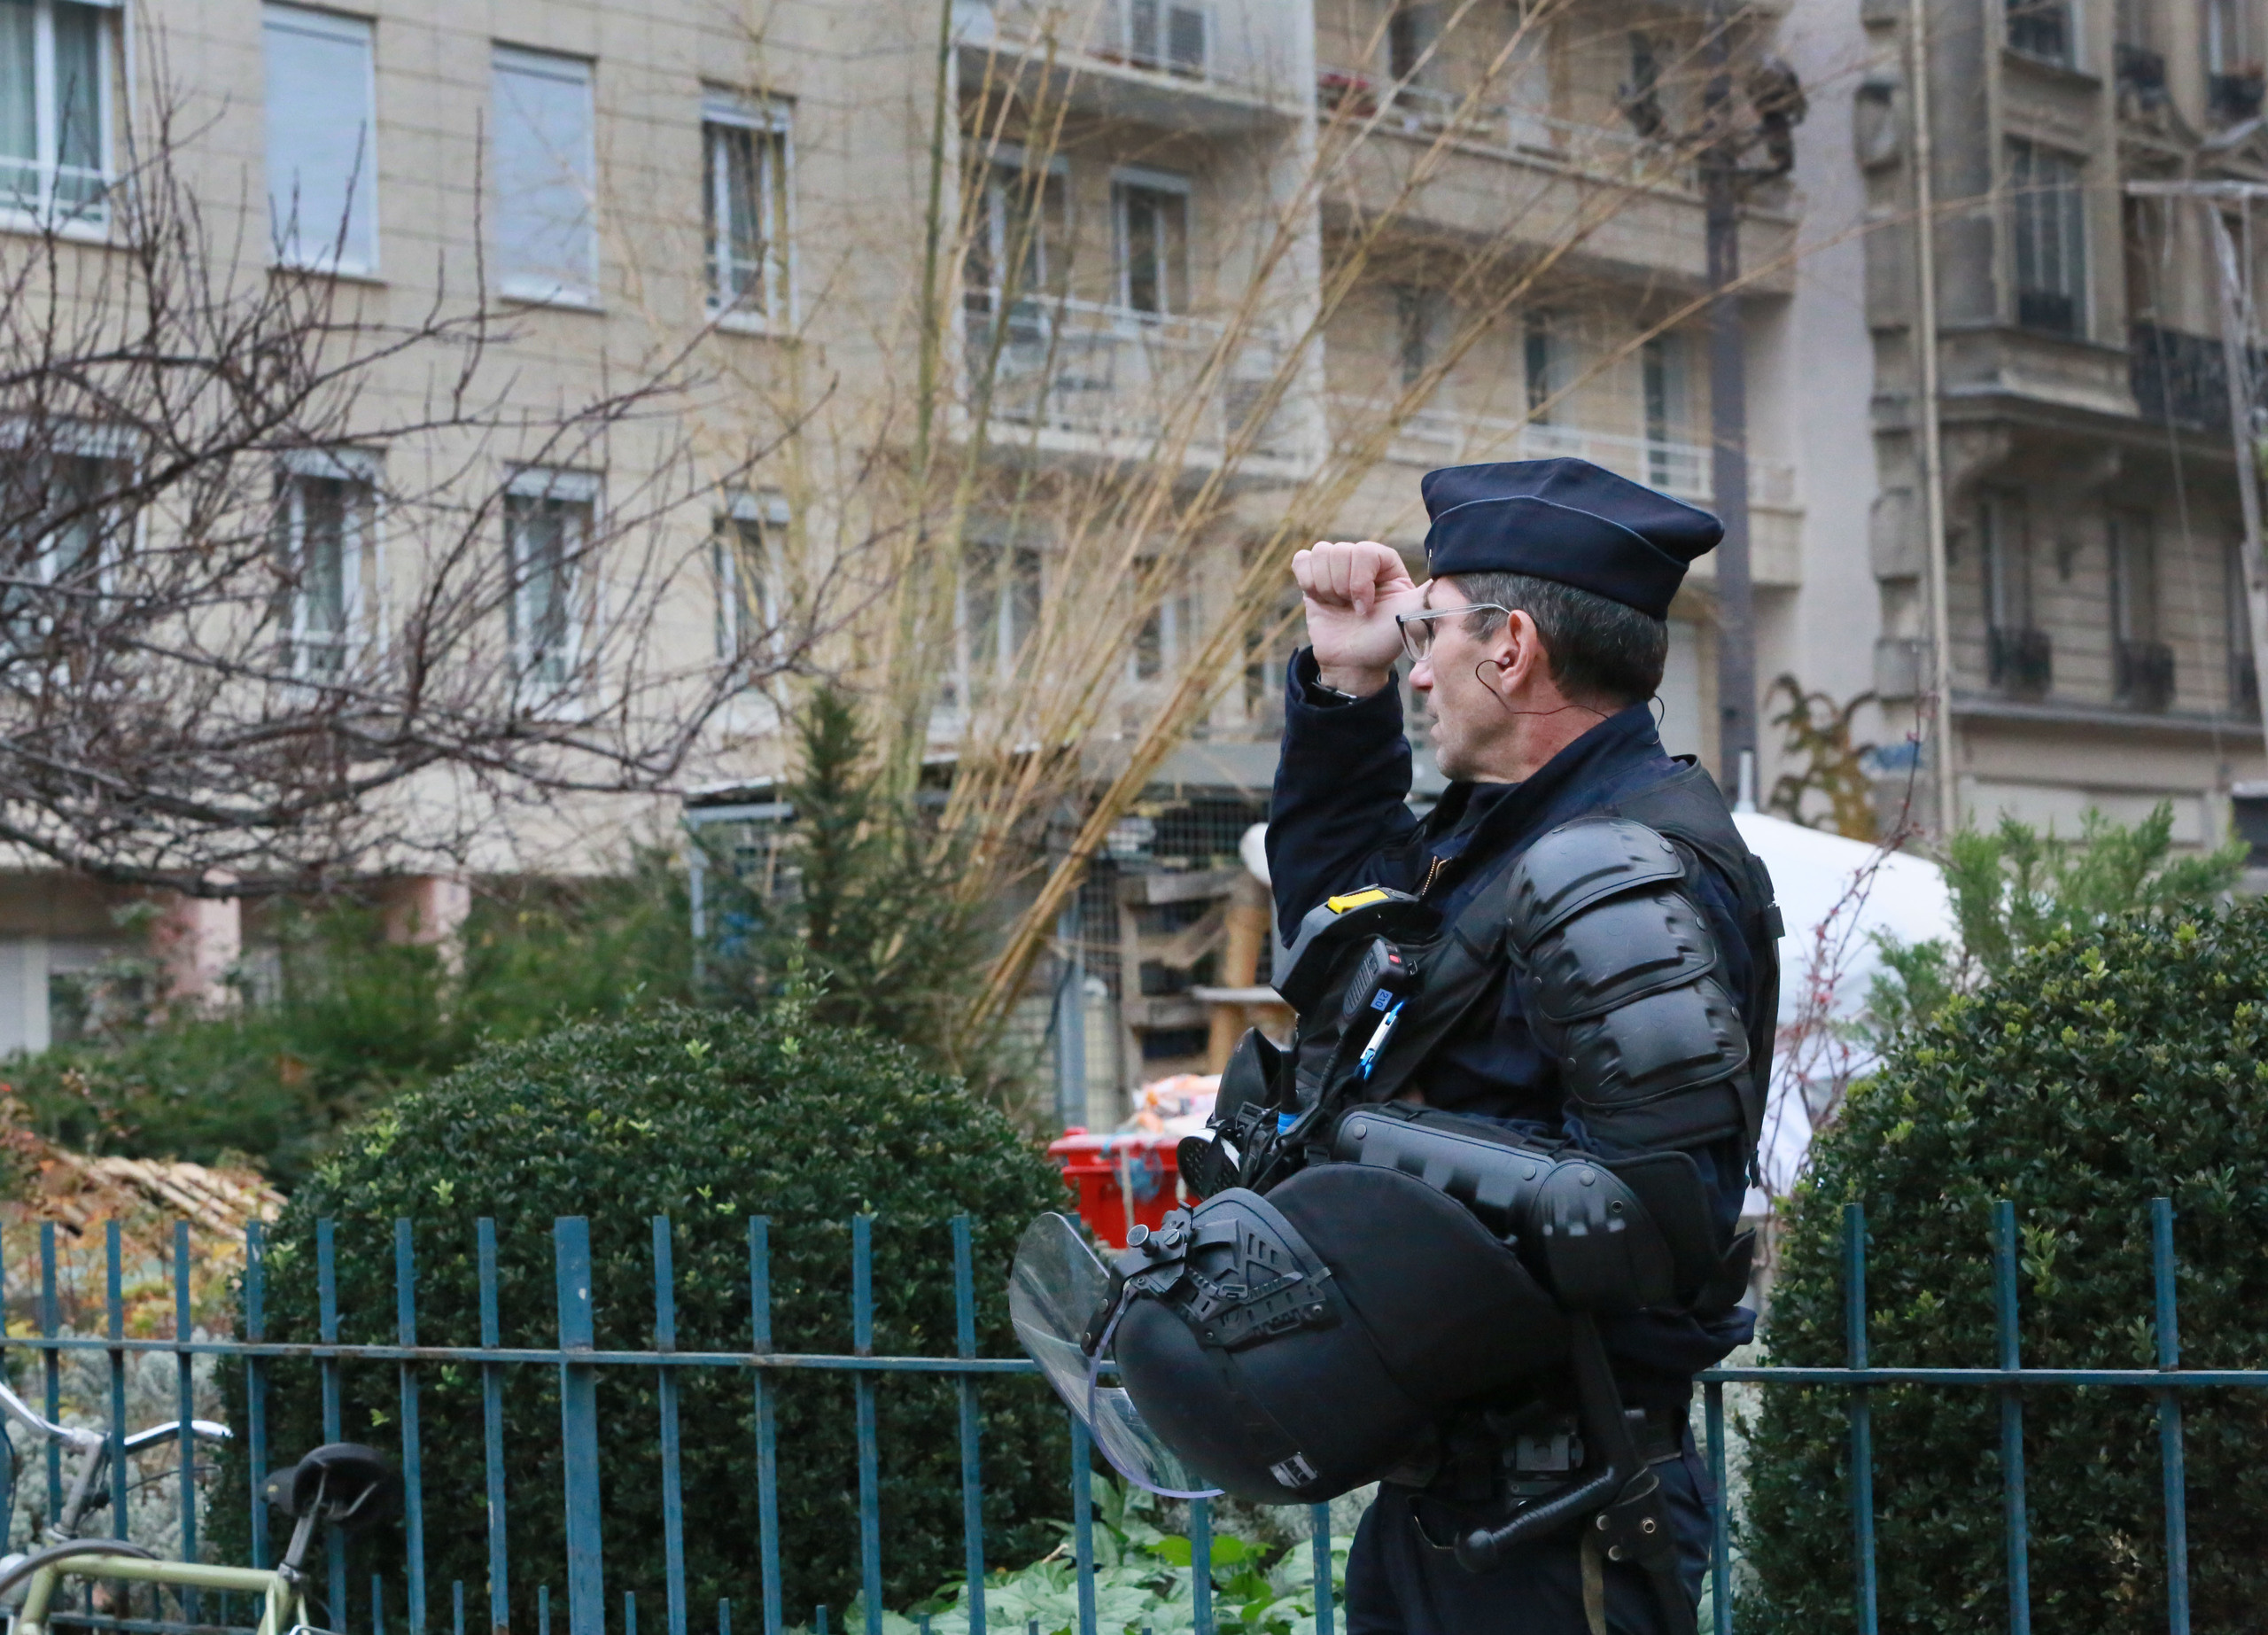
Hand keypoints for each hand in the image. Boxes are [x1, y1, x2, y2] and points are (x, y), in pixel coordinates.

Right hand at [1293, 541, 1423, 696]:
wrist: (1355, 663)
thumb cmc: (1384, 641)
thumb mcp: (1413, 614)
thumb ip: (1432, 592)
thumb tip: (1461, 575)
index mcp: (1385, 563)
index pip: (1365, 551)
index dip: (1360, 581)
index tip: (1366, 608)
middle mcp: (1361, 561)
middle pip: (1340, 550)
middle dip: (1343, 588)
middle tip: (1353, 610)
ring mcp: (1336, 568)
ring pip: (1320, 553)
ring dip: (1326, 588)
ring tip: (1339, 607)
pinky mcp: (1313, 578)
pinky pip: (1301, 560)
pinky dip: (1308, 581)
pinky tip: (1322, 600)